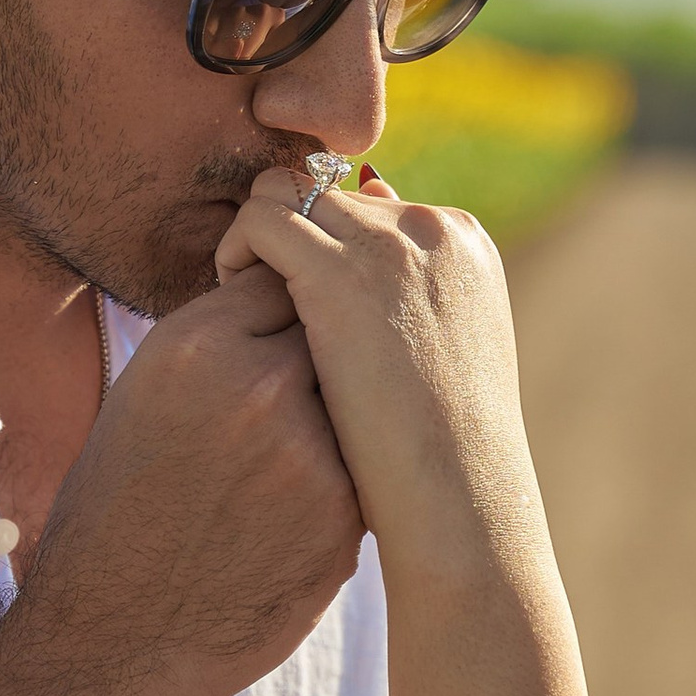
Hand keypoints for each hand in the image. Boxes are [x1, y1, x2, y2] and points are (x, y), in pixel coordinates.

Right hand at [17, 263, 363, 695]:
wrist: (112, 641)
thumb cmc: (115, 516)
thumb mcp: (141, 399)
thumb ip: (216, 344)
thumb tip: (287, 298)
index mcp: (194, 344)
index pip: (282, 281)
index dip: (284, 310)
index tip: (277, 338)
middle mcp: (257, 386)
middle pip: (330, 332)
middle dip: (320, 358)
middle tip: (287, 403)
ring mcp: (309, 453)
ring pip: (355, 404)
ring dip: (335, 422)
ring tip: (277, 469)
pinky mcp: (345, 518)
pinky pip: (363, 470)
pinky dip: (339, 485)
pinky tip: (287, 517)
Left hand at [213, 170, 543, 587]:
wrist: (458, 501)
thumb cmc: (447, 453)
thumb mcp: (442, 360)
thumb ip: (411, 300)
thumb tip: (367, 266)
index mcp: (465, 243)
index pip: (369, 206)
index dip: (325, 246)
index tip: (300, 298)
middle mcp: (433, 227)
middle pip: (326, 195)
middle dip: (288, 238)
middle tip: (258, 297)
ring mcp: (390, 245)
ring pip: (287, 193)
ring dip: (257, 237)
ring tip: (241, 298)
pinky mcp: (340, 274)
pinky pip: (262, 219)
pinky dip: (237, 250)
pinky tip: (229, 302)